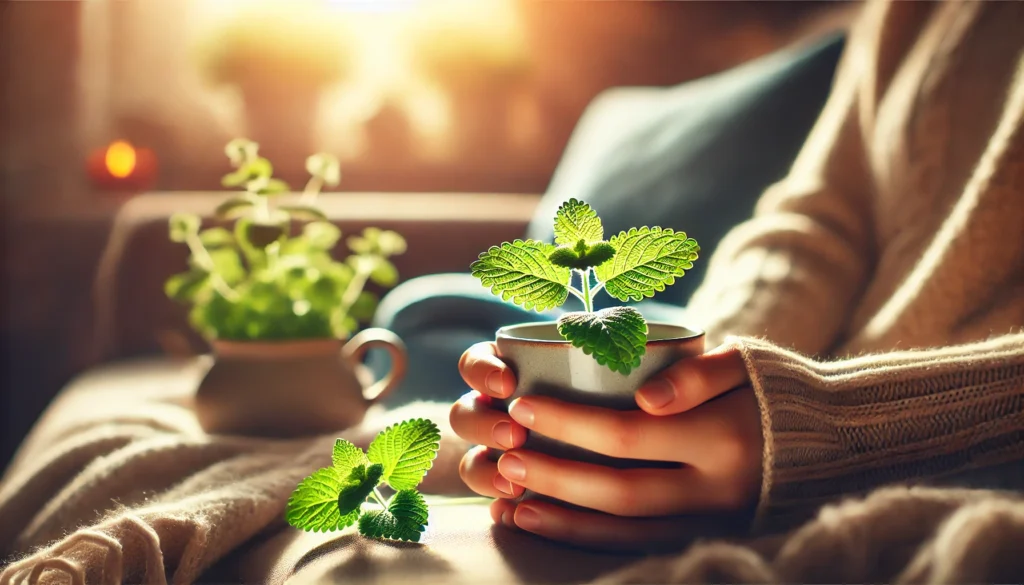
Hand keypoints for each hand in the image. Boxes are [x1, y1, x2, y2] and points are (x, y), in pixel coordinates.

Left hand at [450, 341, 763, 550]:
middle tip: (506, 457)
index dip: (569, 424)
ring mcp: (711, 523)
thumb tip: (647, 397)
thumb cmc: (777, 389)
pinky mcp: (706, 539)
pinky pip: (640, 548)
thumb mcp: (746, 361)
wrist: (836, 442)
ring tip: (510, 504)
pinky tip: (545, 526)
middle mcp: (716, 490)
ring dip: (562, 520)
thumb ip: (699, 372)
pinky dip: (588, 541)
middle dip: (554, 476)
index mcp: (722, 438)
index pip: (629, 435)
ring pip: (624, 532)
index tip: (523, 405)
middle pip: (618, 491)